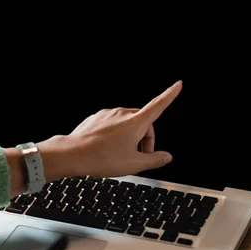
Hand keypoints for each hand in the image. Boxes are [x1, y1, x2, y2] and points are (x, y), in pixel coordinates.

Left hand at [38, 79, 182, 180]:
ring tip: (121, 155)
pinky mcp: (96, 118)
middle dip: (145, 138)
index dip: (170, 95)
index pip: (158, 105)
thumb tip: (166, 157)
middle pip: (143, 122)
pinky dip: (115, 135)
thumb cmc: (102, 158)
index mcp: (135, 123)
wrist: (72, 154)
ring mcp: (108, 114)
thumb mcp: (134, 164)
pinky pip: (112, 124)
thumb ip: (154, 160)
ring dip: (130, 137)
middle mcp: (122, 114)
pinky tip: (108, 149)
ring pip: (127, 123)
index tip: (177, 85)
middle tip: (140, 157)